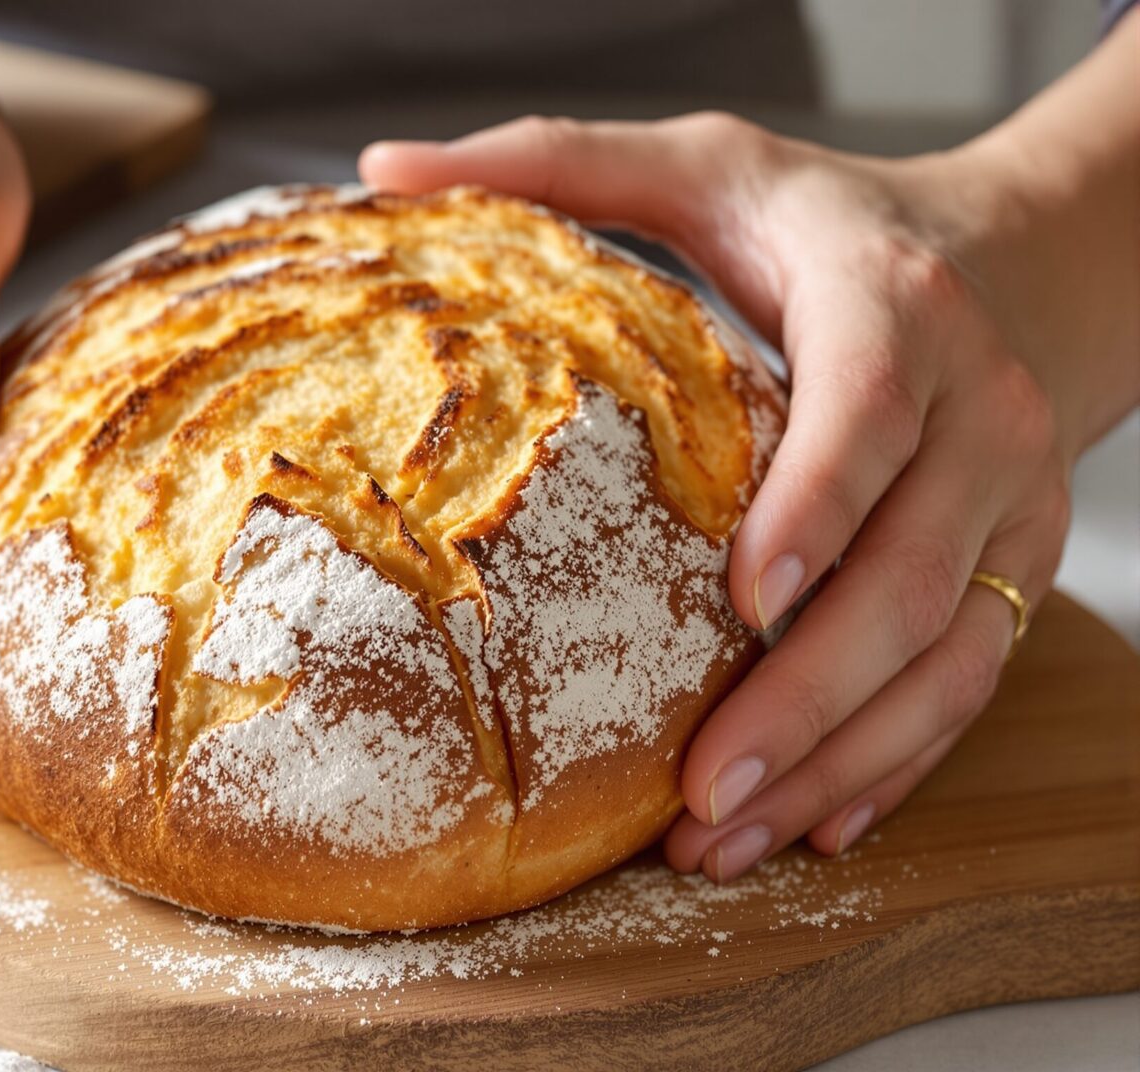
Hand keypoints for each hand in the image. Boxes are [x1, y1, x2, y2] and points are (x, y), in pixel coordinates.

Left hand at [359, 26, 1139, 879]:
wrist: (1023, 262)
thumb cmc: (835, 227)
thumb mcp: (706, 166)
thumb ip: (560, 162)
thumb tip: (387, 169)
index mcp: (895, 313)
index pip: (867, 420)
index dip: (816, 512)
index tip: (744, 605)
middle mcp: (977, 418)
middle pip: (906, 578)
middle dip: (807, 697)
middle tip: (702, 788)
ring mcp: (1009, 509)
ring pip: (944, 660)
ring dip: (839, 763)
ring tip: (728, 839)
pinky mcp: (1014, 571)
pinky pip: (970, 686)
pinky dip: (893, 766)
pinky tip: (814, 824)